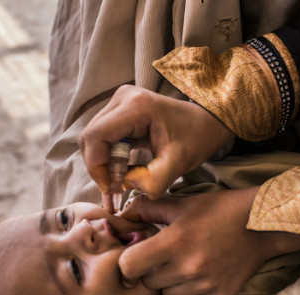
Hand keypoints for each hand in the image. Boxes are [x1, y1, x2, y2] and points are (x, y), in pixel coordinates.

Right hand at [78, 85, 234, 210]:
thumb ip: (154, 181)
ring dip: (103, 164)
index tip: (111, 188)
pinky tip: (123, 173)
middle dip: (99, 167)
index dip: (97, 166)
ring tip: (121, 183)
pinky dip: (109, 158)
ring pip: (95, 138)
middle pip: (91, 137)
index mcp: (137, 106)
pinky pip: (104, 137)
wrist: (208, 123)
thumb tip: (127, 186)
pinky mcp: (121, 110)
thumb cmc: (197, 138)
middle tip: (116, 190)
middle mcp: (124, 98)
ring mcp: (121, 102)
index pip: (96, 136)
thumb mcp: (179, 163)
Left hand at [118, 188, 299, 294]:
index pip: (129, 266)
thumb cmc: (221, 210)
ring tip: (186, 263)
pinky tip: (205, 270)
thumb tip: (123, 214)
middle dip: (151, 270)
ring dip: (171, 282)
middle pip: (148, 283)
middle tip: (164, 255)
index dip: (129, 260)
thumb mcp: (184, 203)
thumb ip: (149, 209)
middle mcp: (188, 267)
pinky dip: (193, 289)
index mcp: (175, 242)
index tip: (138, 254)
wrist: (262, 225)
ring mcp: (205, 285)